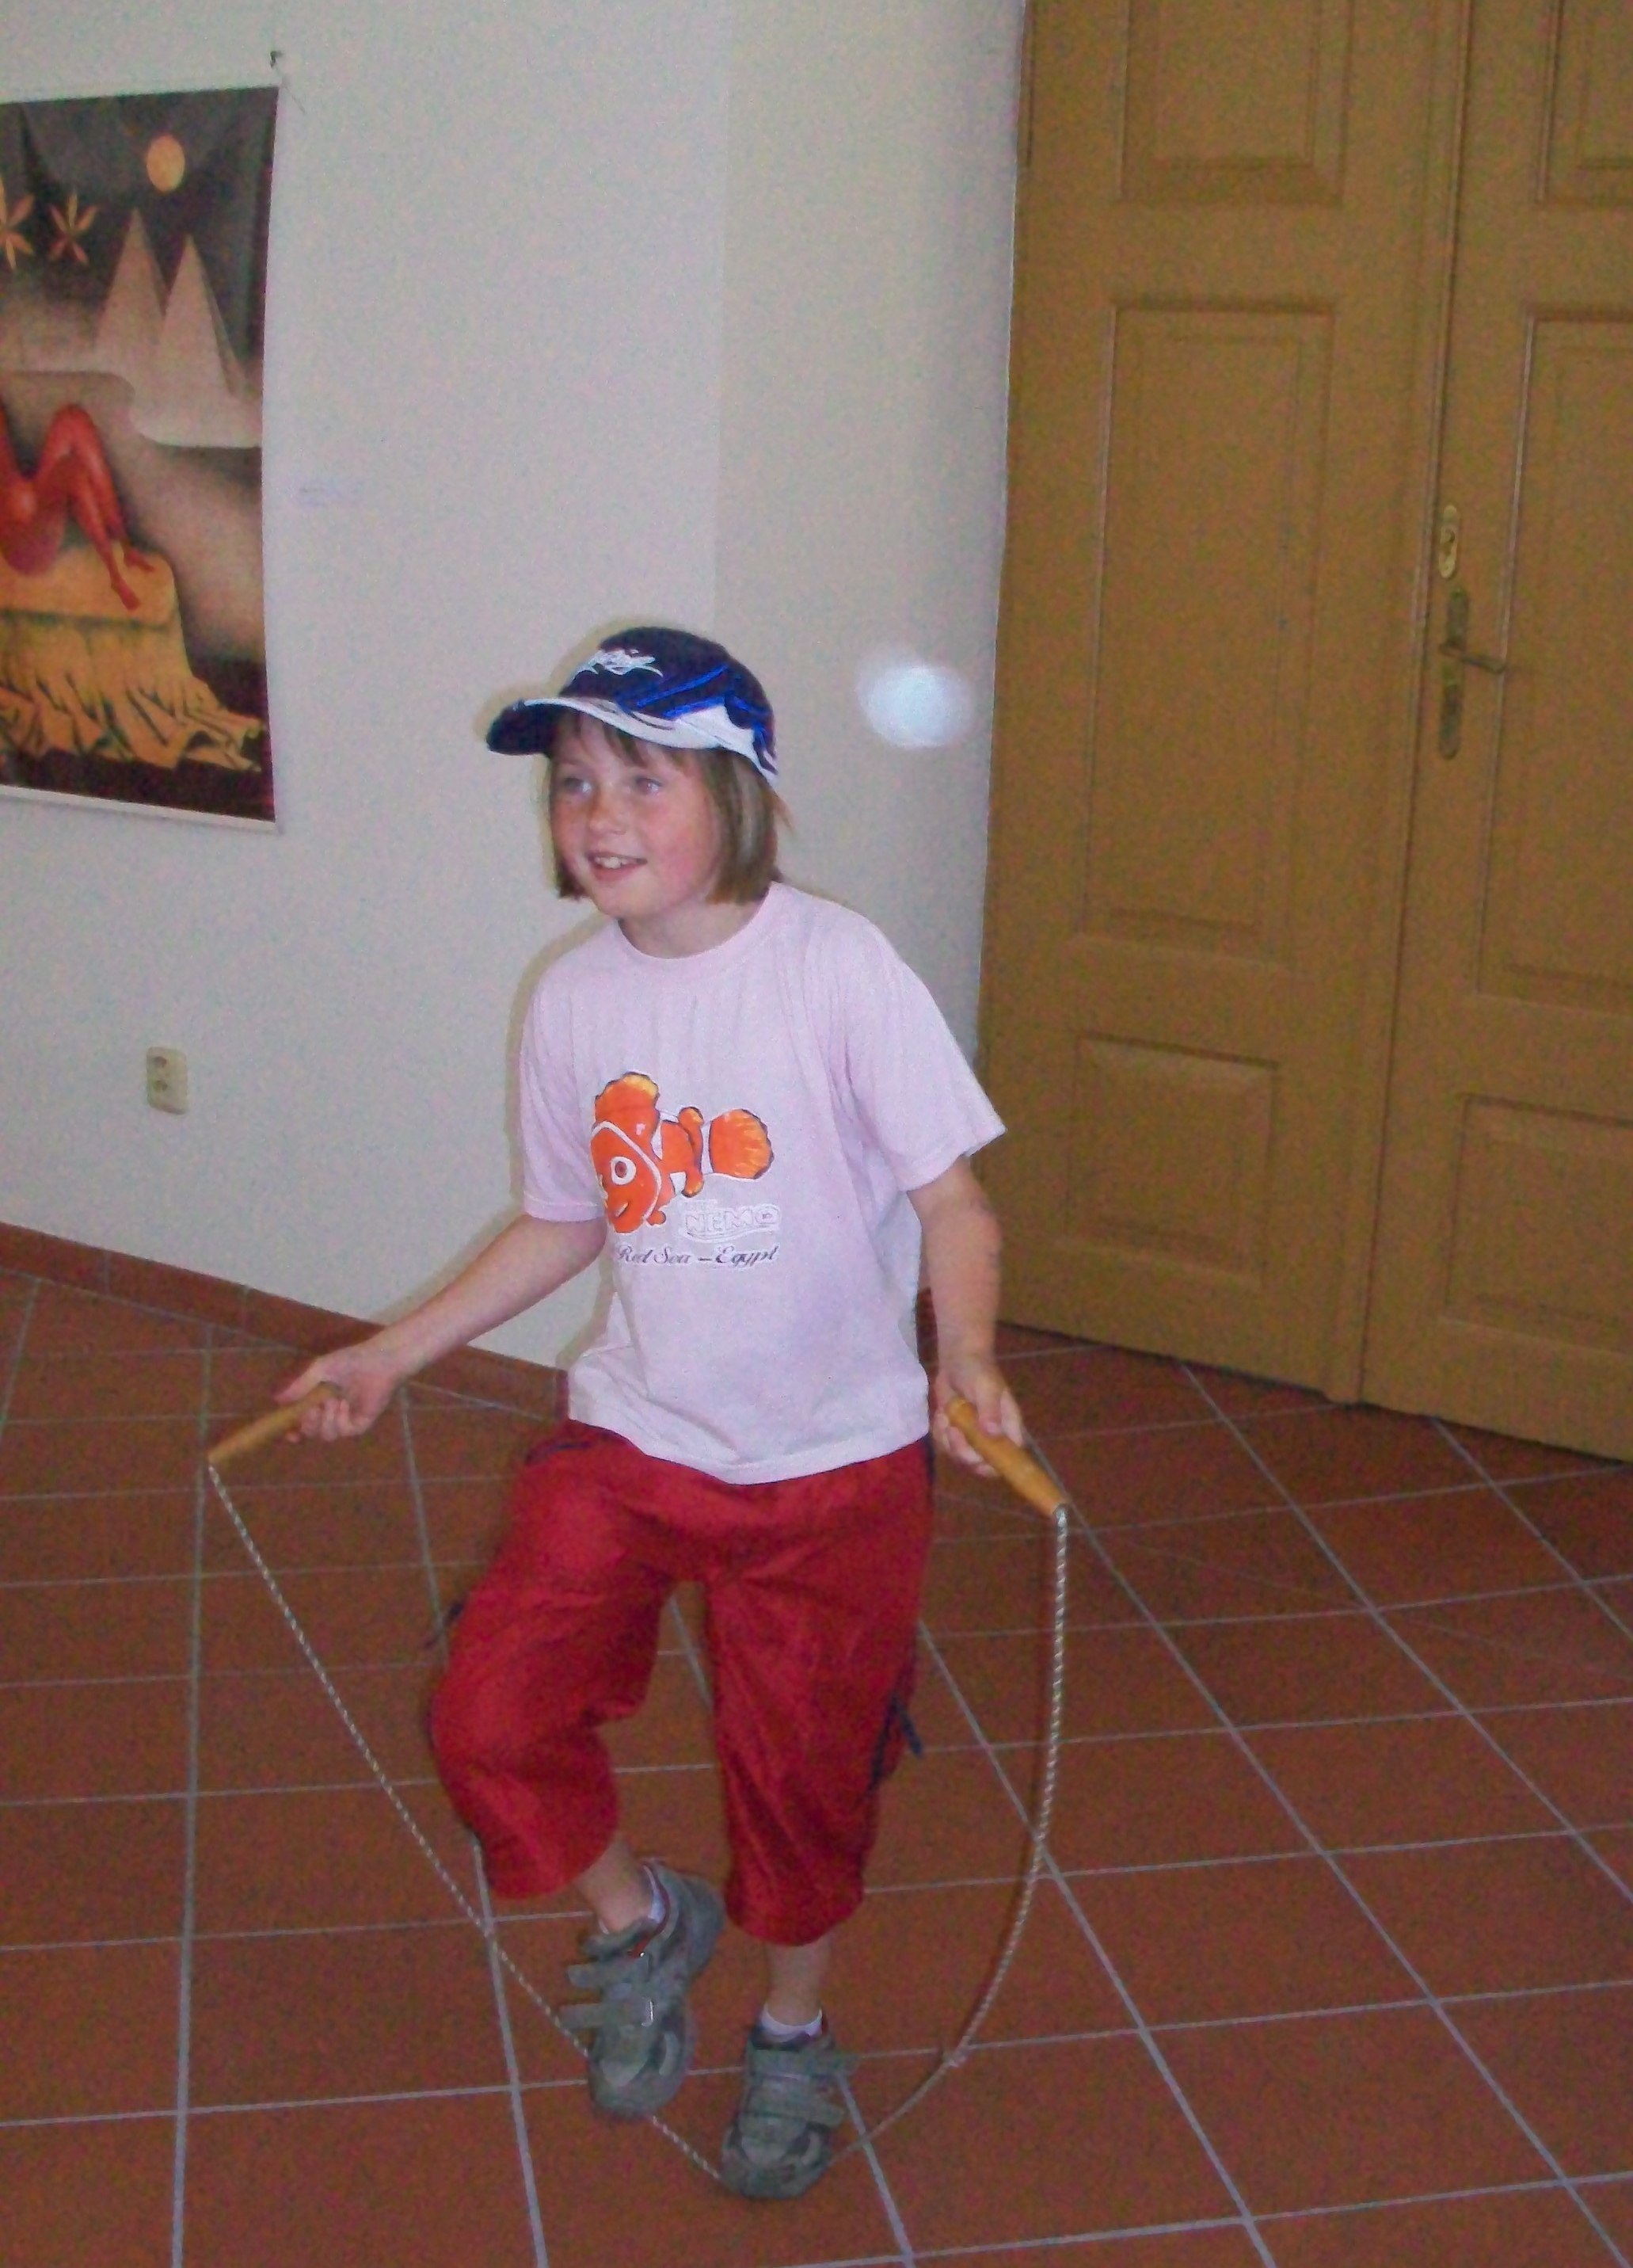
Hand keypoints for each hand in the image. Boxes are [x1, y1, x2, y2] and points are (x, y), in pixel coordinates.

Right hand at [276, 1338, 407, 1441]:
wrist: (377, 1361)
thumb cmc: (351, 1361)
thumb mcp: (320, 1370)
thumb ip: (300, 1385)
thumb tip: (277, 1399)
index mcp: (320, 1400)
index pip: (302, 1422)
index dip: (293, 1431)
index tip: (287, 1433)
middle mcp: (331, 1413)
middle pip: (311, 1432)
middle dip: (308, 1423)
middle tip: (313, 1408)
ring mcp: (346, 1420)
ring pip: (325, 1435)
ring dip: (325, 1419)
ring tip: (333, 1400)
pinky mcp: (360, 1424)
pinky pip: (342, 1431)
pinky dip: (340, 1419)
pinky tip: (345, 1404)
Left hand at [931, 1355, 1024, 1478]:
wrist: (958, 1358)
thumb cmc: (978, 1369)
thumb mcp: (986, 1386)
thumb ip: (989, 1410)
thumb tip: (993, 1433)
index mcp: (1008, 1426)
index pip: (1010, 1457)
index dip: (997, 1464)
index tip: (978, 1457)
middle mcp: (993, 1436)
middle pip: (982, 1464)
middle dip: (963, 1453)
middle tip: (953, 1431)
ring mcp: (973, 1437)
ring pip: (960, 1457)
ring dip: (948, 1442)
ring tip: (946, 1417)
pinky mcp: (956, 1433)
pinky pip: (946, 1446)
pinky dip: (939, 1434)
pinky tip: (941, 1415)